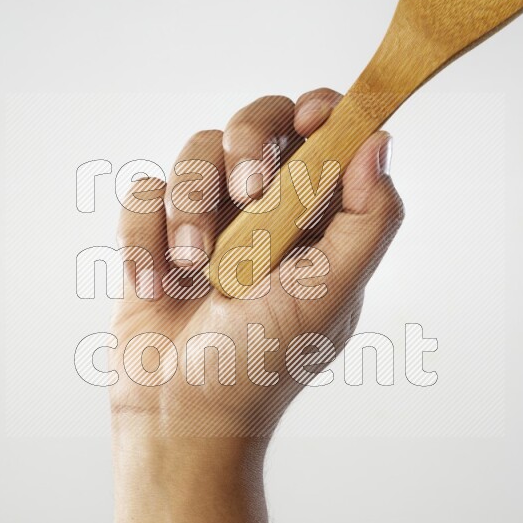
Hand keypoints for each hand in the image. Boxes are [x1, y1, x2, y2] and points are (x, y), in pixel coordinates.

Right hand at [109, 88, 403, 441]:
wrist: (181, 413)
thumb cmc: (264, 363)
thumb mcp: (334, 294)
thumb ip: (368, 219)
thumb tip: (379, 140)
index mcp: (318, 218)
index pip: (327, 133)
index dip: (322, 109)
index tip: (310, 119)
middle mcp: (265, 208)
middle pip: (259, 120)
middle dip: (249, 143)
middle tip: (248, 192)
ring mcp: (208, 217)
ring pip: (195, 152)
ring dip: (191, 209)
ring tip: (195, 271)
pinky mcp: (155, 232)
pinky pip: (143, 191)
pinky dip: (144, 237)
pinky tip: (156, 285)